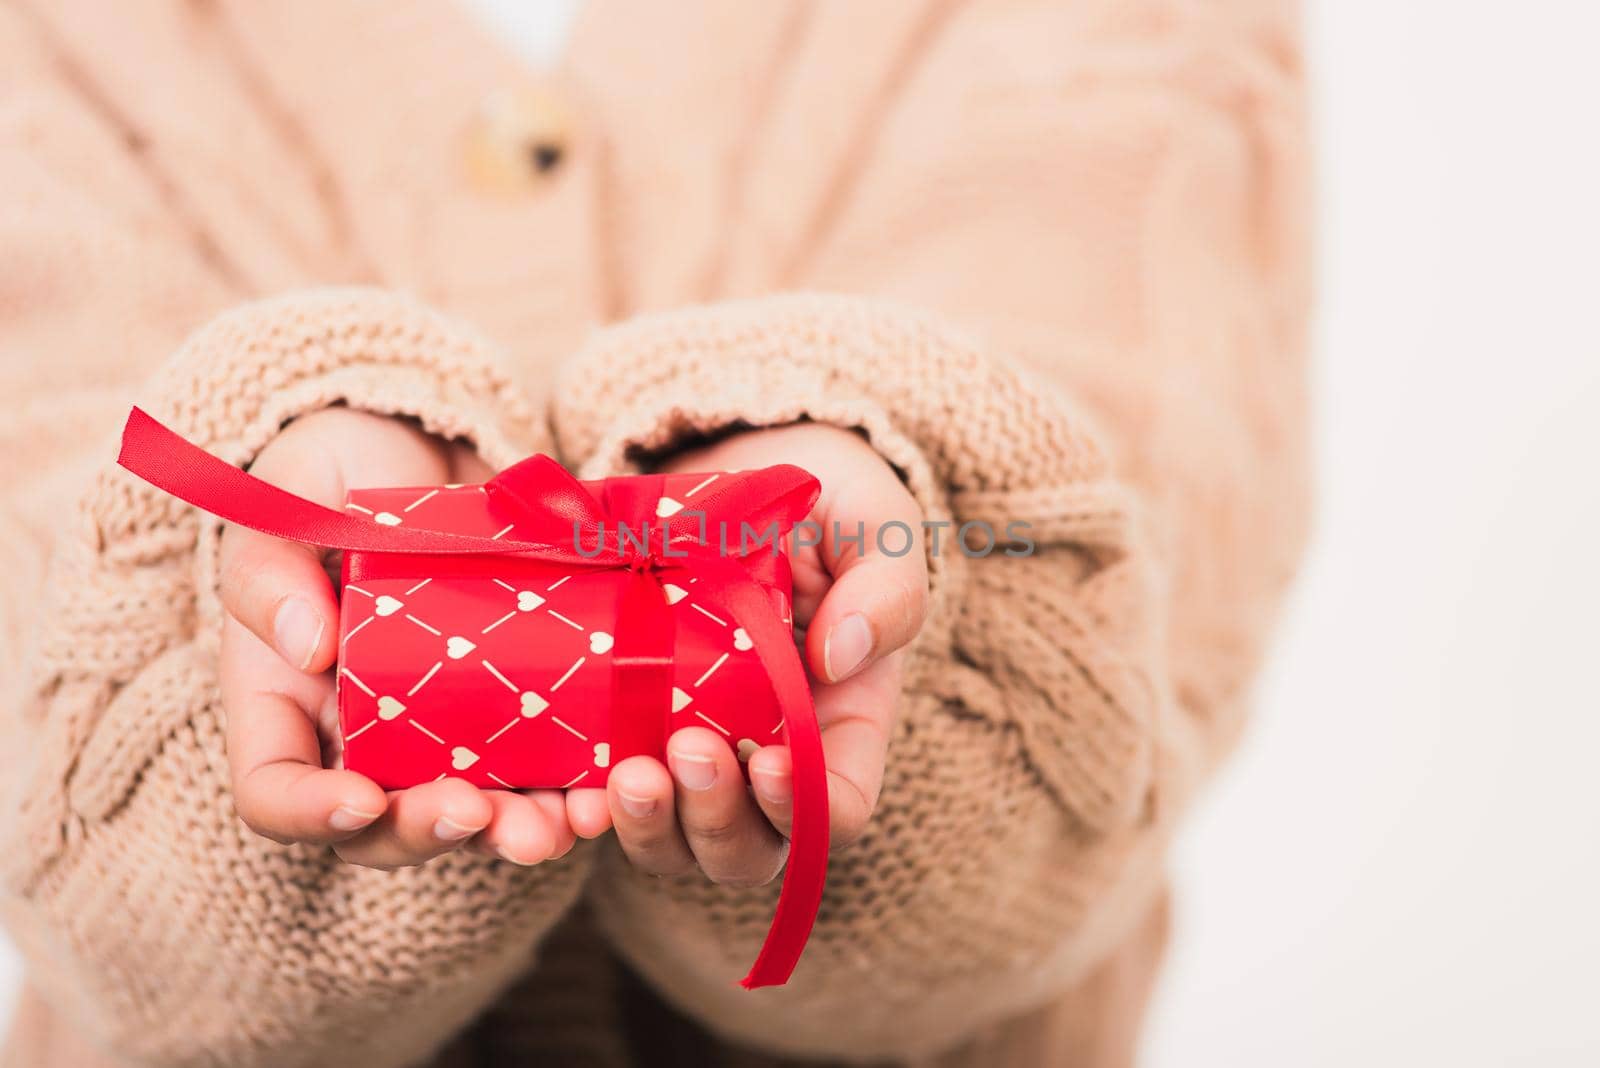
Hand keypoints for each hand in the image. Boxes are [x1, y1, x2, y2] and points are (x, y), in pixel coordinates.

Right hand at [217, 408, 576, 867]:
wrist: (427, 445)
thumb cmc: (336, 471)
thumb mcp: (288, 499)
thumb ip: (273, 570)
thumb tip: (307, 648)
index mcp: (285, 701)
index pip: (274, 792)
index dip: (310, 814)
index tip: (361, 800)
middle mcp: (357, 737)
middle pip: (380, 828)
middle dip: (431, 833)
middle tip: (481, 815)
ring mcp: (437, 732)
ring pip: (470, 816)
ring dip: (516, 832)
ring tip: (564, 823)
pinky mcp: (509, 711)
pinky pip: (539, 770)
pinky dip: (573, 788)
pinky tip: (609, 787)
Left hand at [564, 423, 928, 886]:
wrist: (731, 465)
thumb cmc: (821, 503)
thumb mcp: (874, 523)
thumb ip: (885, 585)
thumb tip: (839, 657)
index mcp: (838, 723)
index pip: (834, 808)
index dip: (801, 808)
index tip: (770, 759)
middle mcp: (764, 758)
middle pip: (746, 847)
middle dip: (715, 820)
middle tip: (686, 750)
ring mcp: (690, 751)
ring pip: (671, 842)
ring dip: (648, 827)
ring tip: (623, 775)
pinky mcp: (624, 730)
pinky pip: (600, 800)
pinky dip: (582, 810)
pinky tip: (567, 785)